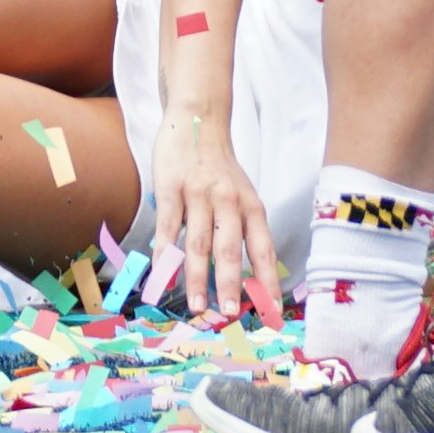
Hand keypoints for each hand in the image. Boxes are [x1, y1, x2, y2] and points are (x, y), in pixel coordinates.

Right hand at [136, 106, 280, 324]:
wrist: (198, 119)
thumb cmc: (221, 167)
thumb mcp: (241, 195)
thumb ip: (242, 229)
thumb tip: (246, 275)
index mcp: (251, 206)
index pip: (262, 248)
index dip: (267, 280)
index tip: (271, 310)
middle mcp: (228, 202)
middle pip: (229, 249)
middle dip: (229, 284)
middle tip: (228, 313)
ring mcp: (198, 194)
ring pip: (198, 243)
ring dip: (196, 277)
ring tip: (196, 306)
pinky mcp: (171, 187)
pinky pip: (168, 227)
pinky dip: (165, 254)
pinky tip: (162, 276)